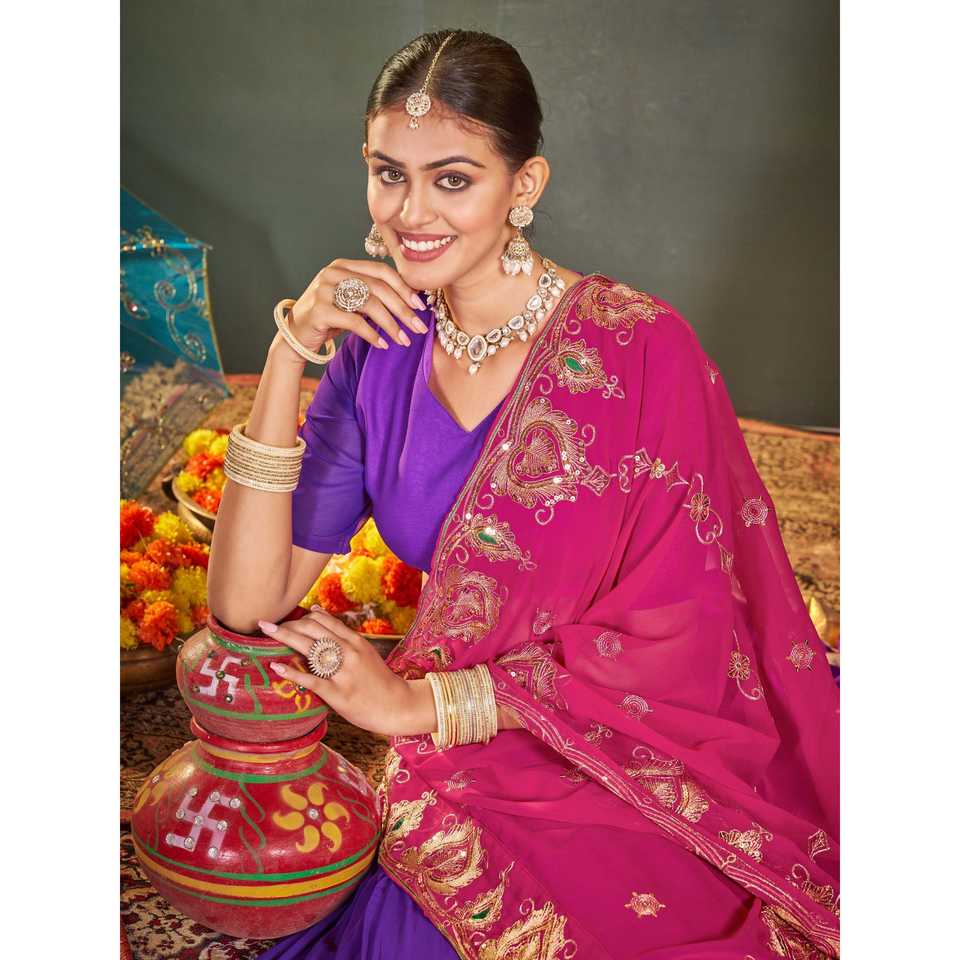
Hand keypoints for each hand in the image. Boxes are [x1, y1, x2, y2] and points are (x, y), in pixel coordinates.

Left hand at [258, 606, 416, 736]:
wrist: (397, 705)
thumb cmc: (378, 679)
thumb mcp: (365, 652)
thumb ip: (343, 636)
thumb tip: (316, 613)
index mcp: (355, 641)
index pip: (323, 621)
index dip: (300, 618)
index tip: (284, 619)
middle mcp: (349, 653)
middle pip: (313, 631)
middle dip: (287, 625)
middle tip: (265, 624)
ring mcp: (343, 673)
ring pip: (310, 649)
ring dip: (285, 638)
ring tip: (265, 633)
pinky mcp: (338, 694)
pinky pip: (311, 680)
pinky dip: (292, 672)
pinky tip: (276, 667)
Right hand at [284, 259, 428, 355]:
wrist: (295, 335)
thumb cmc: (329, 319)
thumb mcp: (351, 302)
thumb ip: (373, 296)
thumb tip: (411, 303)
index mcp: (343, 265)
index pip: (381, 271)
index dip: (403, 288)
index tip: (421, 307)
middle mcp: (333, 273)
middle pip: (378, 288)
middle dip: (402, 309)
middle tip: (419, 327)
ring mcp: (324, 290)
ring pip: (368, 304)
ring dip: (391, 324)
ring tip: (404, 340)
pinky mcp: (319, 310)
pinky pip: (354, 321)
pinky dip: (372, 334)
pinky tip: (382, 344)